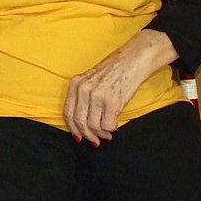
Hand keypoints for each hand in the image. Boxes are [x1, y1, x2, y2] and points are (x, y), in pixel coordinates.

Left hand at [63, 29, 177, 145]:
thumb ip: (83, 97)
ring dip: (100, 134)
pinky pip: (107, 125)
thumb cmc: (114, 70)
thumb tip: (82, 124)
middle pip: (79, 122)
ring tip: (107, 134)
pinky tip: (114, 125)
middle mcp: (83, 90)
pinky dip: (111, 129)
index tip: (78, 137)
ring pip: (93, 126)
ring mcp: (97, 96)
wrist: (133, 59)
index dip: (72, 128)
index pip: (67, 113)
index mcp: (75, 84)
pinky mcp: (112, 101)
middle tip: (95, 140)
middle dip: (87, 135)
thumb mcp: (90, 79)